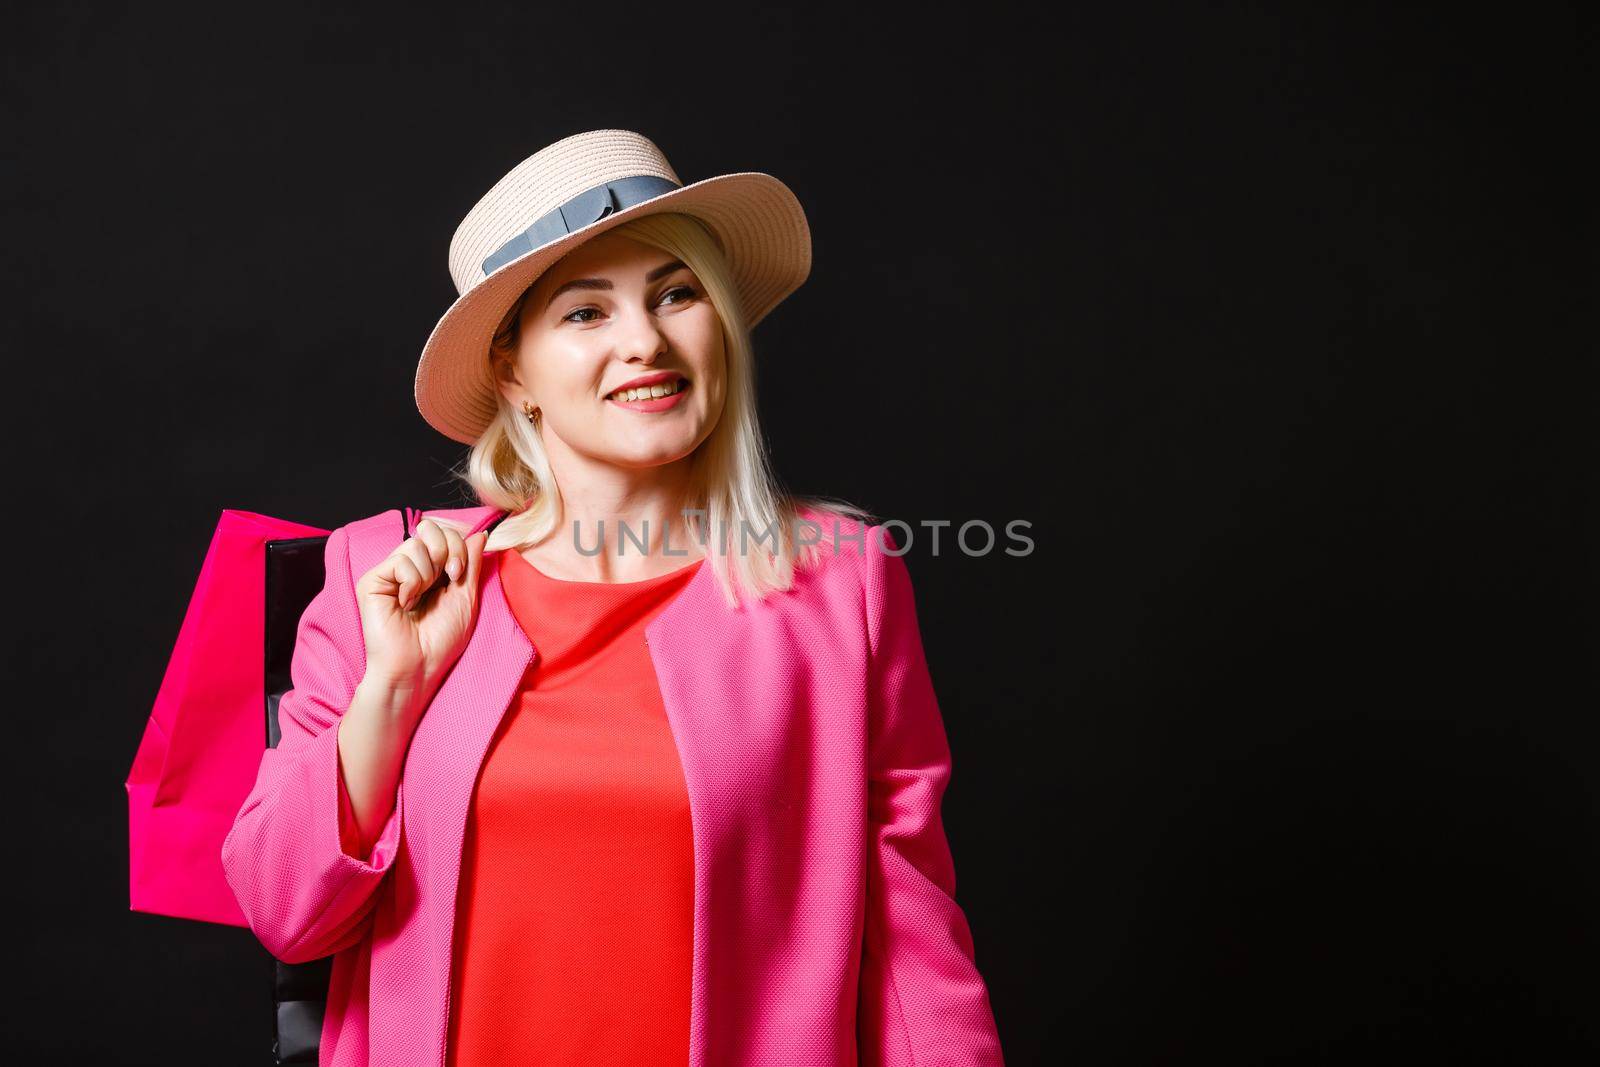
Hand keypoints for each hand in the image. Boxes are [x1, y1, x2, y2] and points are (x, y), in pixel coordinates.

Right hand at [353, 517, 486, 715]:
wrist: (418, 666)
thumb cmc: (441, 639)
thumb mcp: (466, 598)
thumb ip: (471, 564)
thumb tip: (480, 533)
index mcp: (430, 569)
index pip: (445, 534)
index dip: (458, 546)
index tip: (459, 574)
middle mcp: (408, 567)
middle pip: (430, 529)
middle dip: (448, 551)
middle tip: (449, 578)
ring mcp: (389, 572)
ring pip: (416, 544)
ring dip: (429, 574)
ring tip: (420, 599)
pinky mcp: (373, 581)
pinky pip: (401, 560)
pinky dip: (412, 582)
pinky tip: (405, 604)